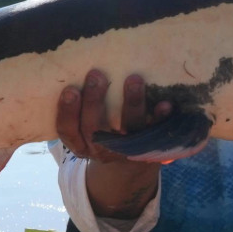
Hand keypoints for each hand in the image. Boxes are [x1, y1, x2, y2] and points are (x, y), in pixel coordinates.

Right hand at [58, 70, 170, 219]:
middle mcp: (98, 149)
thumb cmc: (100, 131)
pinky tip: (165, 104)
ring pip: (126, 129)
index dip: (67, 111)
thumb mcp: (83, 126)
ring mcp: (124, 150)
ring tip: (134, 79)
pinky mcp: (146, 147)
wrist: (126, 164)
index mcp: (79, 143)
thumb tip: (77, 67)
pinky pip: (154, 134)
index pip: (67, 130)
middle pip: (93, 127)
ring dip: (131, 104)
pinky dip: (159, 119)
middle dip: (94, 101)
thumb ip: (80, 107)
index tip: (70, 89)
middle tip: (96, 75)